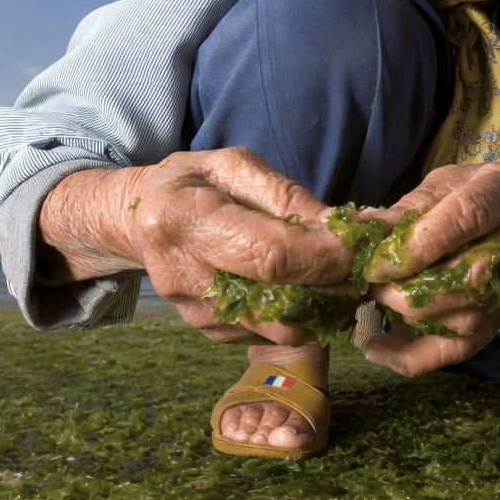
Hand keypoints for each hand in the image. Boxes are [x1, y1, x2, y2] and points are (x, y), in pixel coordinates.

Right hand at [37, 147, 353, 343]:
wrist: (140, 219)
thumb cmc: (194, 183)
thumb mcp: (235, 167)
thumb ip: (287, 197)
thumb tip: (342, 227)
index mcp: (184, 218)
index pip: (268, 255)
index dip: (322, 258)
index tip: (360, 250)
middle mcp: (180, 273)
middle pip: (274, 301)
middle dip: (328, 290)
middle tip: (360, 272)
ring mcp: (190, 311)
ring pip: (275, 327)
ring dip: (316, 308)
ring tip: (335, 279)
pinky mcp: (205, 331)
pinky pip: (265, 332)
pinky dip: (293, 315)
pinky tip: (300, 288)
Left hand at [361, 153, 499, 374]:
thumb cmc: (480, 190)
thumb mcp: (447, 182)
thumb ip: (409, 207)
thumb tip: (362, 229)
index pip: (469, 216)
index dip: (421, 244)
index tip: (378, 263)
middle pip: (473, 276)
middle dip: (413, 288)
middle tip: (374, 283)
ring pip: (468, 317)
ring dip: (412, 318)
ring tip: (379, 301)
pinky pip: (465, 347)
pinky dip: (417, 356)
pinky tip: (380, 349)